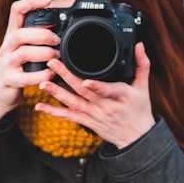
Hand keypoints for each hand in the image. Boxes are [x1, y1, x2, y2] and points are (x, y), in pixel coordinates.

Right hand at [0, 0, 61, 124]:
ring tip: (56, 57)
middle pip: (21, 33)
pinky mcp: (9, 80)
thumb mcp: (22, 49)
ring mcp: (6, 64)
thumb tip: (61, 30)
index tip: (48, 0)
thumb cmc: (17, 69)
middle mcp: (6, 46)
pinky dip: (43, 75)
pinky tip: (51, 74)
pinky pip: (27, 77)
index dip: (31, 2)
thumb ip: (35, 39)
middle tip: (57, 41)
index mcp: (11, 35)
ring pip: (24, 52)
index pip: (16, 10)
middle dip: (43, 35)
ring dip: (45, 53)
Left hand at [36, 42, 155, 148]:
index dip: (96, 86)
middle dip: (66, 77)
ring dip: (56, 94)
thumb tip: (140, 45)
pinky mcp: (87, 122)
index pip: (108, 90)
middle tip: (53, 64)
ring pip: (73, 104)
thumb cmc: (139, 110)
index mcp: (120, 96)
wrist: (136, 138)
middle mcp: (105, 107)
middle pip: (84, 91)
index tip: (85, 81)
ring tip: (42, 83)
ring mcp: (94, 115)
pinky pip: (68, 117)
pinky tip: (40, 106)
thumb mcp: (143, 87)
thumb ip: (142, 64)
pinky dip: (53, 112)